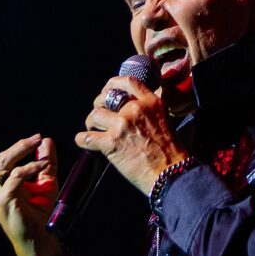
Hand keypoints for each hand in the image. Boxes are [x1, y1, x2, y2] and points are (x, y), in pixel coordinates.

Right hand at [0, 106, 60, 255]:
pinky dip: (29, 167)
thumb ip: (44, 162)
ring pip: (2, 161)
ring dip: (20, 147)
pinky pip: (15, 177)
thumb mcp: (45, 182)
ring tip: (37, 139)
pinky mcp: (4, 201)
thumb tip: (45, 140)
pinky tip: (40, 163)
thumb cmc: (40, 213)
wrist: (41, 240)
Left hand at [75, 76, 189, 194]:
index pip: (127, 82)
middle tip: (99, 115)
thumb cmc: (171, 153)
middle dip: (98, 104)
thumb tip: (130, 112)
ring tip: (93, 130)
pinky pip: (87, 137)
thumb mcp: (165, 121)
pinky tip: (83, 141)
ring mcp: (122, 125)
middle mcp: (135, 109)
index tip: (107, 90)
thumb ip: (148, 112)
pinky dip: (82, 140)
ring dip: (91, 123)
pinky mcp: (112, 143)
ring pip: (94, 115)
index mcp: (151, 102)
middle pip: (106, 97)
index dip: (112, 84)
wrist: (171, 173)